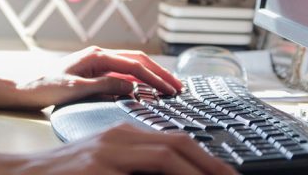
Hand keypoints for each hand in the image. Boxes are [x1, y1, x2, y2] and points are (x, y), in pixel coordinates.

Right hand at [5, 123, 234, 174]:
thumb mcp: (102, 170)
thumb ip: (132, 171)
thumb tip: (169, 174)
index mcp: (122, 136)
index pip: (174, 142)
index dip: (205, 159)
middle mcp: (118, 137)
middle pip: (178, 144)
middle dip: (211, 164)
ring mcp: (107, 151)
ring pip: (166, 155)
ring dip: (197, 171)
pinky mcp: (96, 168)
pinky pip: (144, 171)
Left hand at [14, 46, 183, 108]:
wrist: (24, 88)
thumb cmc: (44, 88)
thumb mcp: (75, 89)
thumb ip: (104, 85)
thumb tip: (131, 85)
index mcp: (96, 56)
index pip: (134, 66)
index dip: (155, 78)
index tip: (171, 90)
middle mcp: (98, 55)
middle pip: (138, 60)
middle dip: (160, 73)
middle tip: (179, 87)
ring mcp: (97, 61)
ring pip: (133, 64)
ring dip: (152, 74)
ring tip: (169, 85)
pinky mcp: (94, 70)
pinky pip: (123, 71)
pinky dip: (139, 78)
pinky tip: (147, 86)